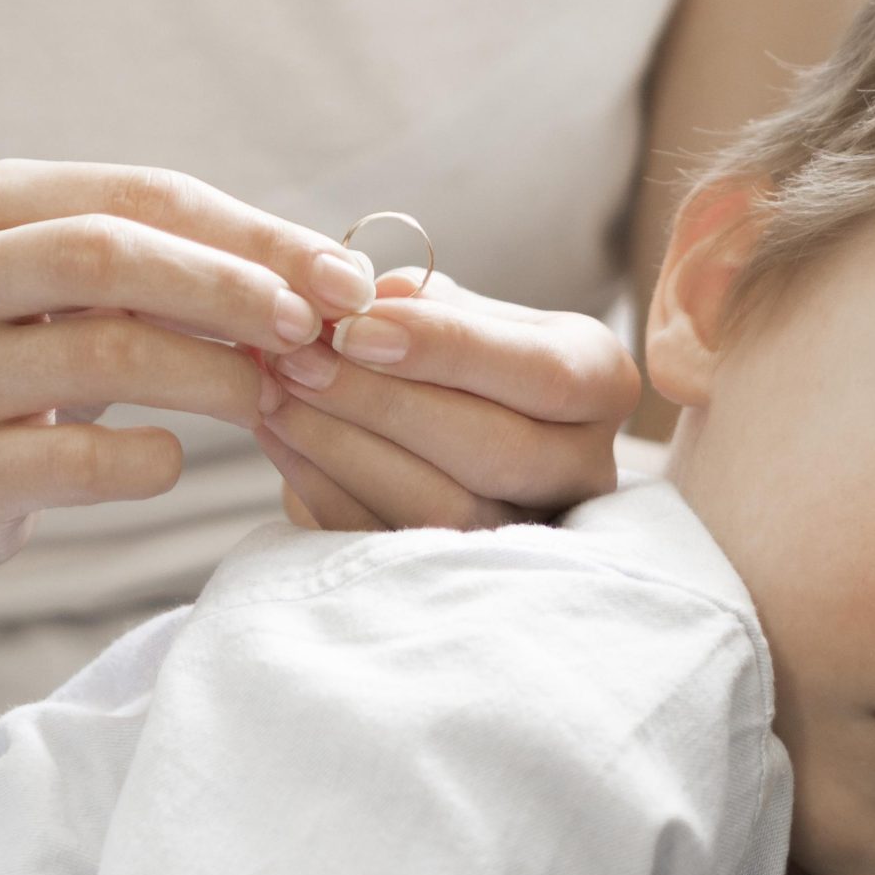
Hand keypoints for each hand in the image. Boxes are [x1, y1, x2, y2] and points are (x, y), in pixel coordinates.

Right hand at [0, 160, 375, 587]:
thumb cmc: (19, 362)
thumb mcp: (73, 291)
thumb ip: (174, 264)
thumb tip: (338, 276)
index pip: (142, 195)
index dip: (255, 235)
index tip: (347, 280)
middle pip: (107, 255)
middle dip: (230, 288)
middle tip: (315, 330)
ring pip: (100, 352)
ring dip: (212, 376)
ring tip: (271, 396)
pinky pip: (75, 460)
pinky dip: (149, 460)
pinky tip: (175, 460)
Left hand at [251, 269, 641, 529]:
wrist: (430, 421)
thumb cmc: (444, 348)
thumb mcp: (448, 308)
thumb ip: (415, 301)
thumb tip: (363, 301)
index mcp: (598, 380)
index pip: (542, 372)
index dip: (446, 349)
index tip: (354, 326)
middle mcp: (583, 465)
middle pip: (497, 451)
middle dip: (384, 405)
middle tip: (299, 361)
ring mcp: (529, 531)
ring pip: (443, 508)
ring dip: (343, 447)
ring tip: (276, 392)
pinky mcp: (459, 573)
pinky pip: (388, 537)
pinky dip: (321, 481)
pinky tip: (278, 431)